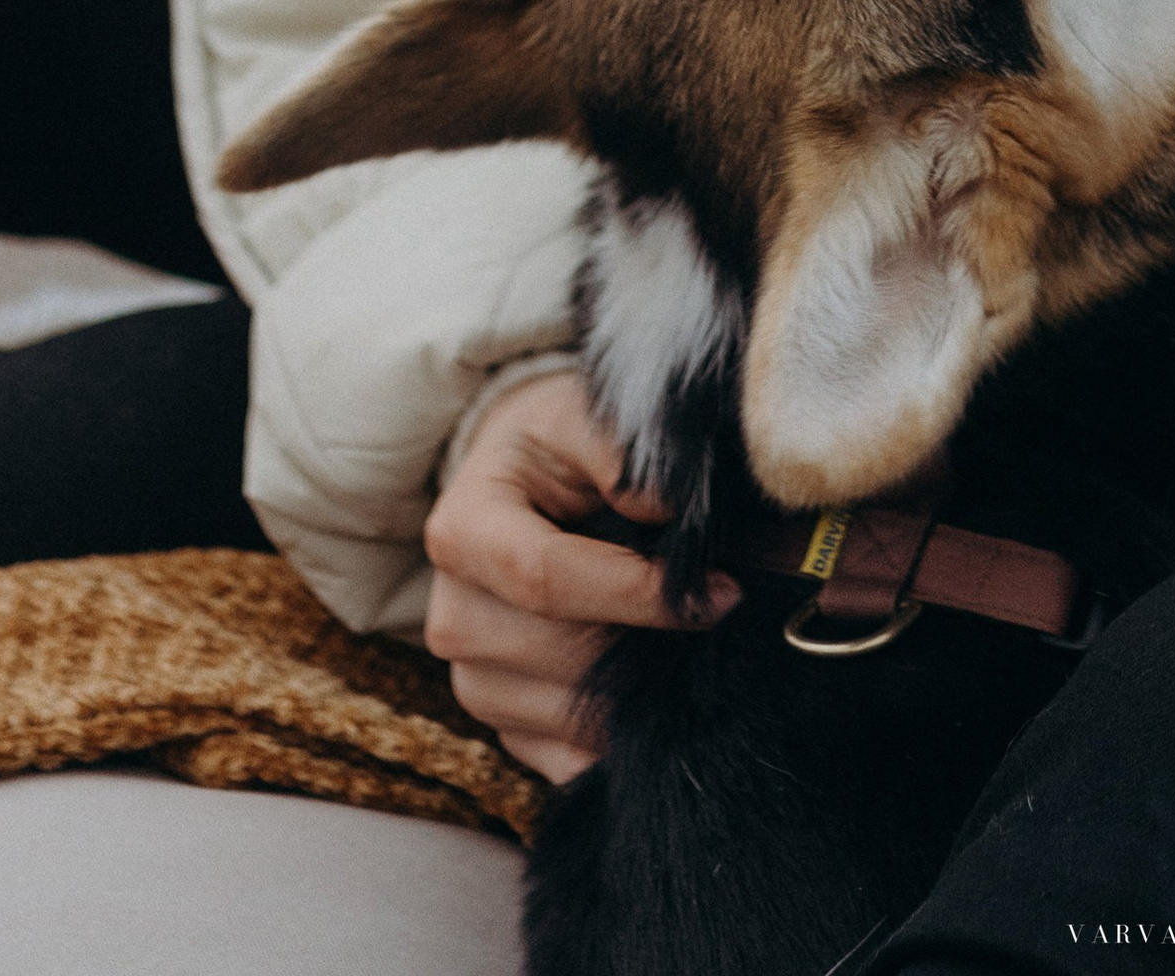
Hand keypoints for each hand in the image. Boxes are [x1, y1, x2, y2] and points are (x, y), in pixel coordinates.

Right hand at [422, 369, 736, 782]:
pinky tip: (661, 694)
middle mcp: (452, 616)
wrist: (528, 486)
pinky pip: (566, 760)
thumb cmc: (561, 446)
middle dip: (650, 643)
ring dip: (641, 692)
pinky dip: (620, 736)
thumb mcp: (583, 414)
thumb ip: (620, 449)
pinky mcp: (503, 725)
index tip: (720, 590)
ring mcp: (472, 680)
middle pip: (558, 656)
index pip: (547, 579)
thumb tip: (664, 505)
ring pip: (567, 716)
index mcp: (461, 531)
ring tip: (692, 647)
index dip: (638, 592)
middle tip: (722, 616)